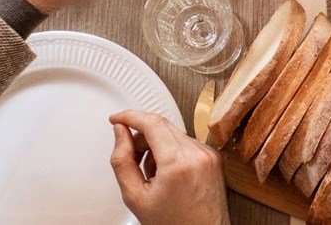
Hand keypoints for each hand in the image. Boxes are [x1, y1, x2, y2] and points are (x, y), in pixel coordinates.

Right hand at [109, 109, 229, 224]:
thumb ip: (122, 160)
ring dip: (156, 144)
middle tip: (130, 154)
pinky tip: (166, 174)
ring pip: (173, 133)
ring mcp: (208, 154)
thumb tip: (120, 133)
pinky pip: (186, 143)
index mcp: (178, 162)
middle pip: (162, 125)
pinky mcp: (213, 157)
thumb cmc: (173, 224)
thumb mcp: (135, 196)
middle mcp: (197, 154)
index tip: (117, 118)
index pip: (151, 122)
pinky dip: (171, 151)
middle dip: (140, 134)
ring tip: (150, 173)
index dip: (130, 116)